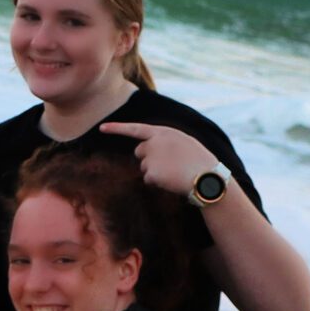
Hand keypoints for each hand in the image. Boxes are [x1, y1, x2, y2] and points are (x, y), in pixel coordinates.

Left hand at [97, 122, 218, 198]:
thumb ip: (166, 141)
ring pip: (144, 167)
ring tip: (175, 173)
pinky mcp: (151, 172)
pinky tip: (172, 181)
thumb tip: (147, 148)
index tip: (102, 128)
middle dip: (148, 159)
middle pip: (139, 152)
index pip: (136, 128)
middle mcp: (155, 142)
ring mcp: (152, 157)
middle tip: (170, 166)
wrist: (207, 178)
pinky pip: (148, 180)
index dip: (117, 128)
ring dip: (155, 172)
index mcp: (164, 132)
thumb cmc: (200, 162)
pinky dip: (157, 183)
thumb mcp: (184, 143)